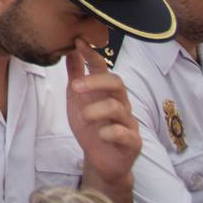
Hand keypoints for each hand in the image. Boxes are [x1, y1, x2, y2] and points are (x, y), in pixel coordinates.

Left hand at [66, 39, 140, 195]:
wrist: (100, 160)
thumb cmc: (91, 125)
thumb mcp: (77, 99)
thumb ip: (75, 75)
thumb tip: (70, 49)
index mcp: (106, 91)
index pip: (102, 68)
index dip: (92, 54)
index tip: (78, 41)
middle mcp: (120, 103)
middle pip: (116, 82)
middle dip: (95, 82)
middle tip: (74, 87)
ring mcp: (128, 122)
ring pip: (118, 107)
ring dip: (96, 110)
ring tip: (83, 117)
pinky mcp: (132, 142)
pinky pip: (125, 133)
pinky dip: (111, 132)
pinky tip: (100, 135)